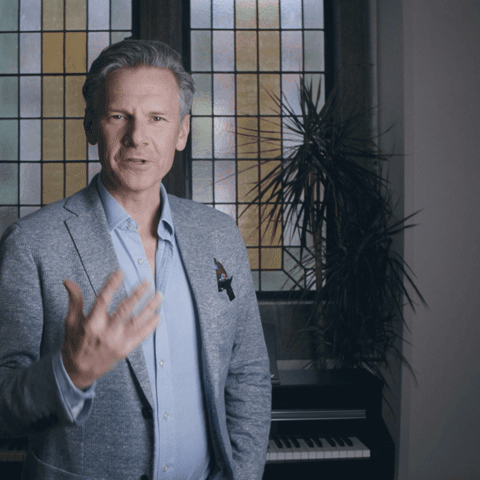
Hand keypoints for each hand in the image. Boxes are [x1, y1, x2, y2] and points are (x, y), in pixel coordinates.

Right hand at [61, 271, 160, 389]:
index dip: (112, 285)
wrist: (78, 372)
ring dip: (150, 307)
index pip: (103, 299)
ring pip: (138, 321)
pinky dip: (150, 326)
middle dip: (138, 294)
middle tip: (148, 282)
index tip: (120, 272)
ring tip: (159, 295)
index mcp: (91, 323)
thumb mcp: (71, 321)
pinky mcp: (125, 350)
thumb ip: (74, 300)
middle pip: (125, 309)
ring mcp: (117, 342)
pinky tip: (158, 316)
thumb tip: (68, 280)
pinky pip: (141, 336)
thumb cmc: (74, 343)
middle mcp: (106, 332)